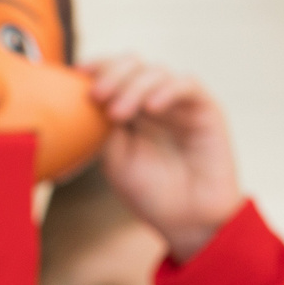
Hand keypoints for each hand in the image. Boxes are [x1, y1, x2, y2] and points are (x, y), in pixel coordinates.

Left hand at [82, 57, 243, 262]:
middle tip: (96, 96)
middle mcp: (154, 101)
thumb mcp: (115, 159)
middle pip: (133, 65)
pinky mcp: (206, 110)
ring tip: (118, 114)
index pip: (113, 74)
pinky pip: (187, 85)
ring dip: (133, 87)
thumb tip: (87, 96)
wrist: (187, 220)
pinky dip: (166, 90)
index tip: (77, 73)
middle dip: (112, 74)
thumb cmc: (149, 193)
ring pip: (157, 72)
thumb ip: (104, 127)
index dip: (97, 66)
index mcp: (130, 110)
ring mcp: (180, 104)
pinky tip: (150, 107)